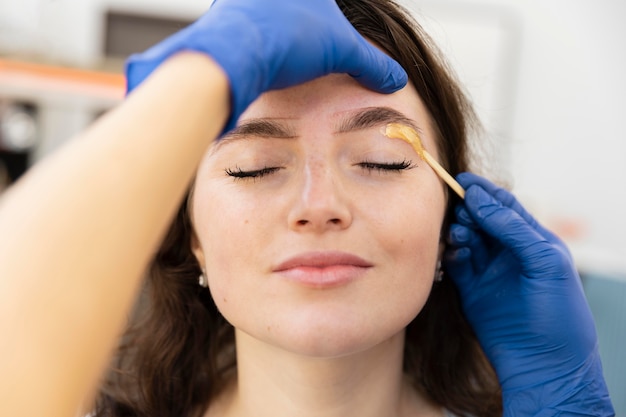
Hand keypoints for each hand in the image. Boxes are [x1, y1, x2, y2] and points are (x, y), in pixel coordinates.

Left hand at [125, 0, 406, 131]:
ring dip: (273, 19)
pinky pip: (243, 18)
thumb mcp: (342, 52)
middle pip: (297, 6)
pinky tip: (261, 50)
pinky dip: (253, 32)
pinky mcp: (223, 13)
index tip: (325, 38)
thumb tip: (397, 79)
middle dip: (302, 13)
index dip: (329, 24)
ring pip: (265, 8)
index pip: (324, 3)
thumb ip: (372, 64)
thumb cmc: (289, 40)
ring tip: (284, 42)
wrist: (235, 53)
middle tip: (306, 33)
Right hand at [445, 173, 613, 415]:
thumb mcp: (545, 262)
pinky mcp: (470, 290)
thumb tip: (479, 199)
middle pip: (479, 218)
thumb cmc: (559, 314)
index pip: (503, 206)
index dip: (483, 192)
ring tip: (459, 235)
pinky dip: (451, 254)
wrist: (544, 364)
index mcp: (532, 240)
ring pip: (465, 238)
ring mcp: (487, 270)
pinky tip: (453, 254)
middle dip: (466, 210)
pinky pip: (455, 263)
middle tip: (456, 210)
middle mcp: (507, 252)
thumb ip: (512, 228)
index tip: (461, 181)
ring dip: (458, 231)